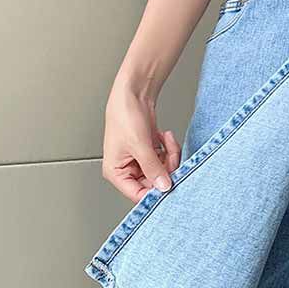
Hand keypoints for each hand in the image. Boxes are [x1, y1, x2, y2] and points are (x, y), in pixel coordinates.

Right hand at [102, 83, 180, 203]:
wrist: (133, 93)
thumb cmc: (125, 115)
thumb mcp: (140, 146)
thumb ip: (153, 168)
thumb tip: (164, 187)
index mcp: (116, 172)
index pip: (138, 194)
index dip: (155, 192)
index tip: (171, 185)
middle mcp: (126, 169)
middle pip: (154, 183)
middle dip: (167, 169)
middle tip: (172, 156)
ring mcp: (139, 161)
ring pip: (162, 171)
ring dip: (170, 156)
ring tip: (167, 141)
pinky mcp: (149, 152)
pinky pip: (165, 159)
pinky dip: (169, 149)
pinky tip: (164, 137)